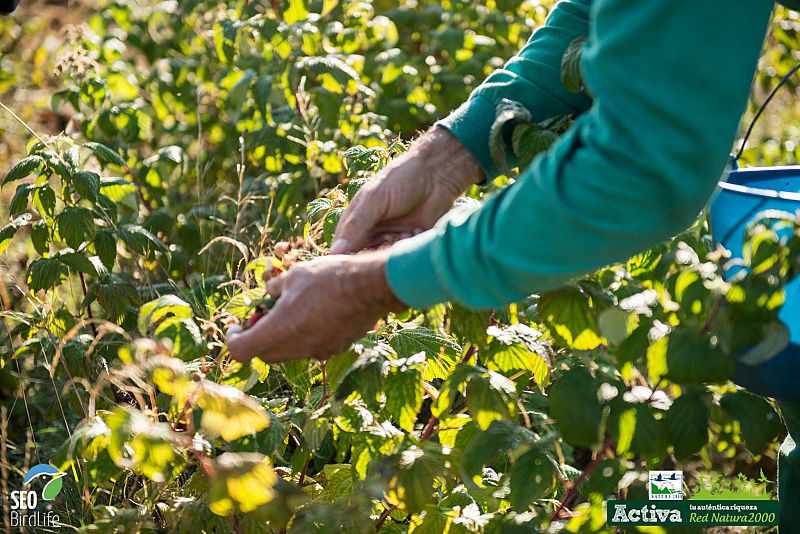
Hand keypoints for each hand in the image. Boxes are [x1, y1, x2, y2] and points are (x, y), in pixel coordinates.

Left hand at [226, 250, 404, 362]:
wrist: (372, 287)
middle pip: (264, 354)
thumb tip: (270, 292)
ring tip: (292, 310)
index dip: (233, 339)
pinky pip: (309, 347)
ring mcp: (317, 351)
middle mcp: (296, 348)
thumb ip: (276, 289)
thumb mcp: (295, 275)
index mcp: (278, 331)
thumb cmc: (330, 278)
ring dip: (282, 336)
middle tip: (264, 315)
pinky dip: (303, 335)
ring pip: (288, 352)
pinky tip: (315, 313)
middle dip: (258, 337)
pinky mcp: (334, 348)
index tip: (237, 325)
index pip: (240, 350)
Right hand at [331, 128, 483, 253]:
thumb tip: (335, 251)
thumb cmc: (400, 180)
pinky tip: (416, 230)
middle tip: (388, 241)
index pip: (341, 250)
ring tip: (405, 231)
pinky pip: (403, 259)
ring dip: (393, 251)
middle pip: (363, 260)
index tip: (355, 262)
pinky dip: (408, 249)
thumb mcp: (374, 200)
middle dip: (374, 255)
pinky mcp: (410, 245)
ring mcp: (391, 241)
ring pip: (384, 261)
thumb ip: (355, 226)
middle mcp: (371, 235)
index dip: (344, 260)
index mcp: (354, 224)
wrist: (437, 174)